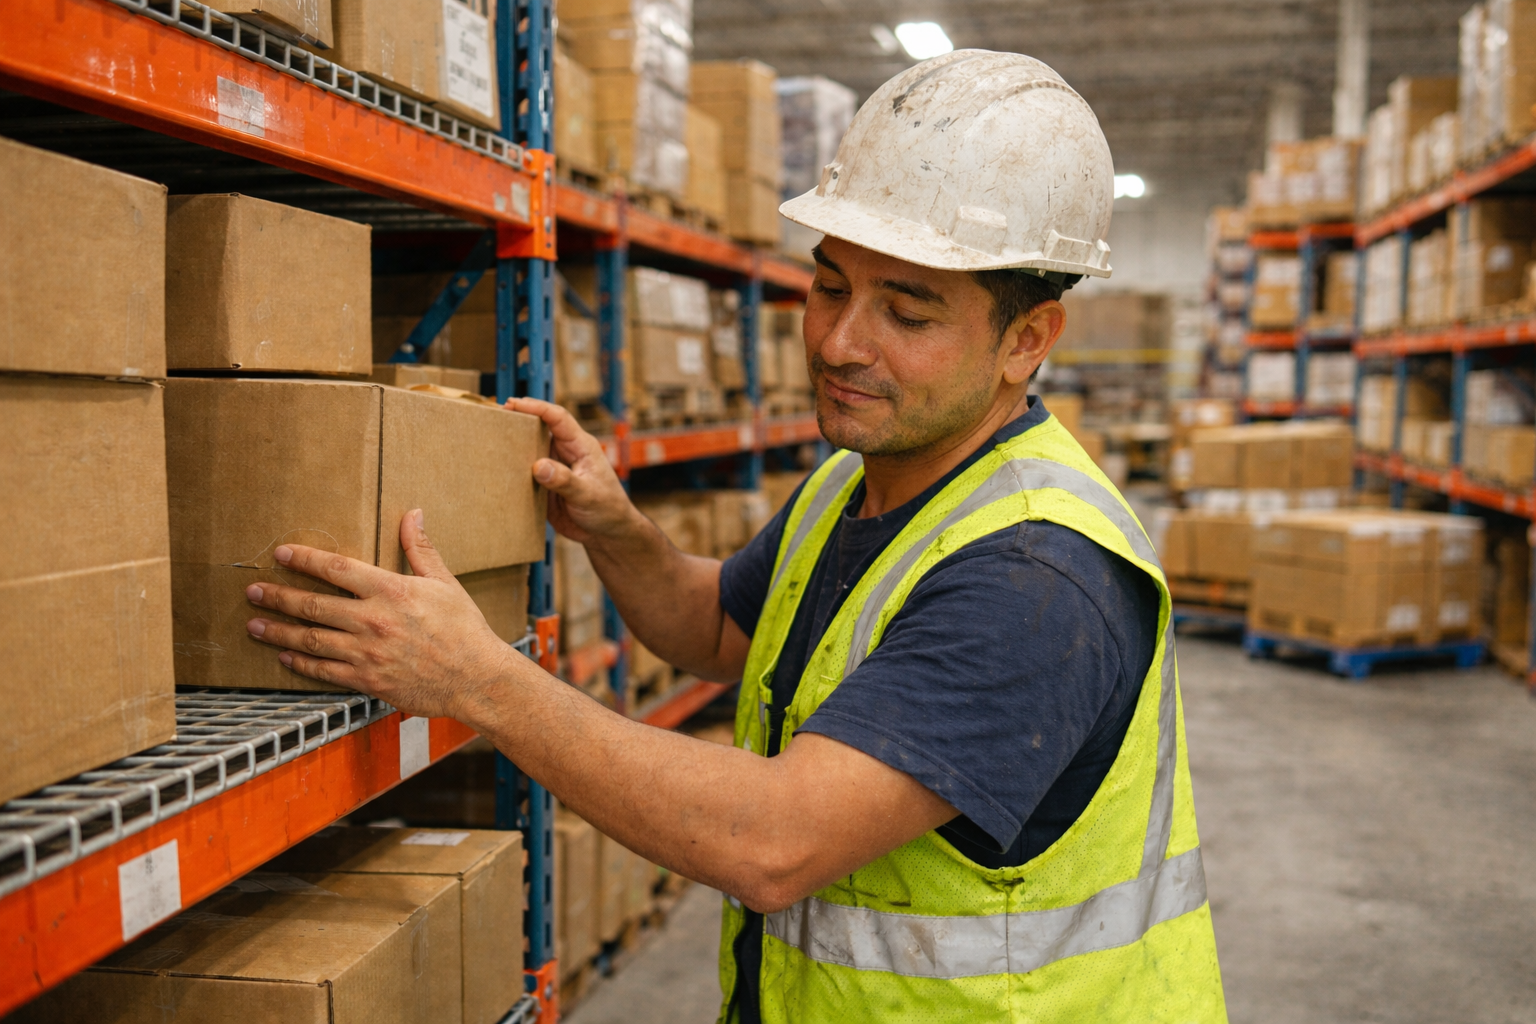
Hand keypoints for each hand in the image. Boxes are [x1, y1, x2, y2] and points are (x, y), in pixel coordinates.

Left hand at [244, 509, 516, 720]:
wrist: (476, 678)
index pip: (336, 569)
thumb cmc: (464, 629)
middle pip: (313, 605)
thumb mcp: (445, 583)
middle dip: (278, 597)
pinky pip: (324, 670)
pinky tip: (286, 656)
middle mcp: (373, 620)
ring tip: (254, 625)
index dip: (304, 560)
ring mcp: (367, 653)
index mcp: (391, 591)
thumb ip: (421, 549)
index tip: (282, 554)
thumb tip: (412, 514)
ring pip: (311, 639)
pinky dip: (301, 663)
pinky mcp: (367, 680)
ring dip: (278, 631)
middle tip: (253, 591)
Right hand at [503, 397, 636, 544]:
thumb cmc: (608, 509)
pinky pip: (525, 474)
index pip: (558, 418)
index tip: (514, 404)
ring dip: (513, 446)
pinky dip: (513, 471)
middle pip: (539, 429)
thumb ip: (564, 481)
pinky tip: (497, 470)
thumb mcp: (588, 495)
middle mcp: (565, 453)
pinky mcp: (545, 485)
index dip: (536, 408)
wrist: (607, 533)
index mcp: (581, 446)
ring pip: (530, 450)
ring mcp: (554, 468)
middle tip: (494, 417)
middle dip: (519, 420)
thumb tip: (538, 466)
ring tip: (490, 440)